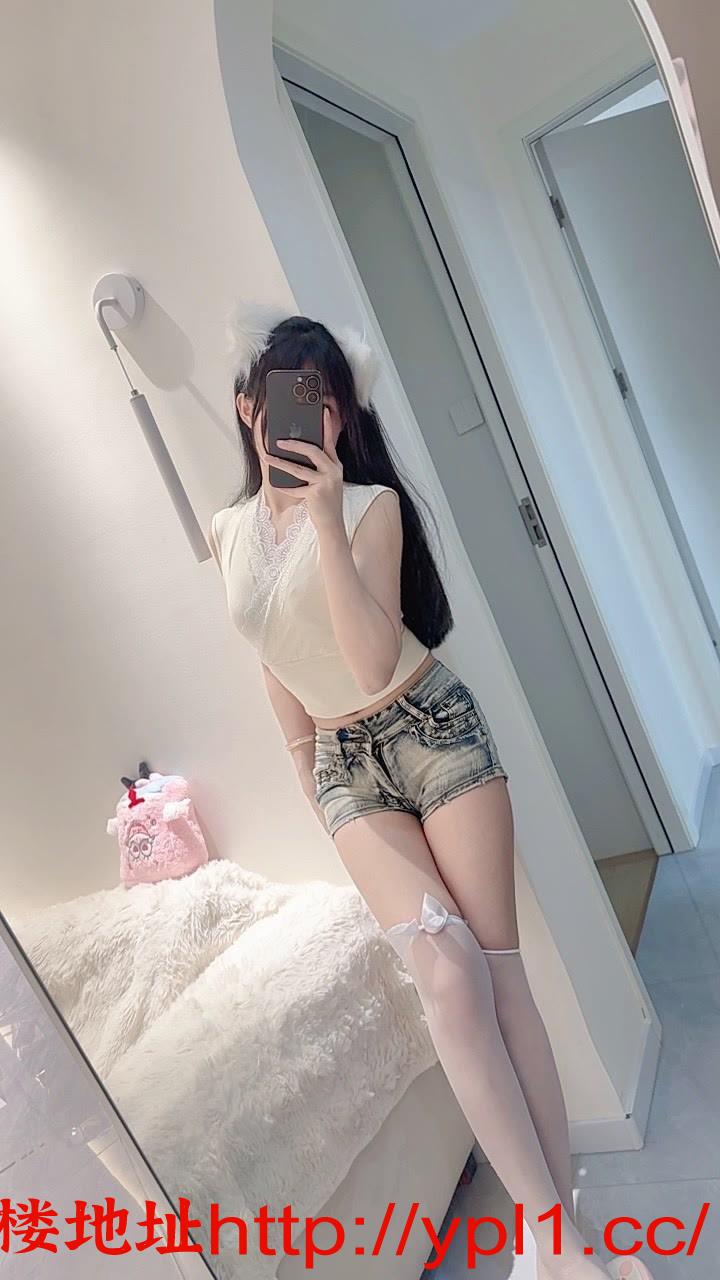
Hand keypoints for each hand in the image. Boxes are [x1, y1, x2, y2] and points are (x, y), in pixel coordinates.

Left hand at [267, 409, 343, 531]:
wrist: (332, 524)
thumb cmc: (326, 502)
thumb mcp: (325, 481)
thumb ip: (316, 468)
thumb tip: (296, 454)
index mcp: (335, 465)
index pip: (330, 441)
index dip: (327, 426)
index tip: (324, 411)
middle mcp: (333, 471)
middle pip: (313, 451)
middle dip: (294, 444)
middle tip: (278, 440)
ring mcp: (326, 482)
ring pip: (299, 469)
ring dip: (280, 463)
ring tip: (267, 457)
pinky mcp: (317, 493)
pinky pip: (296, 487)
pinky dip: (285, 486)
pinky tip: (276, 483)